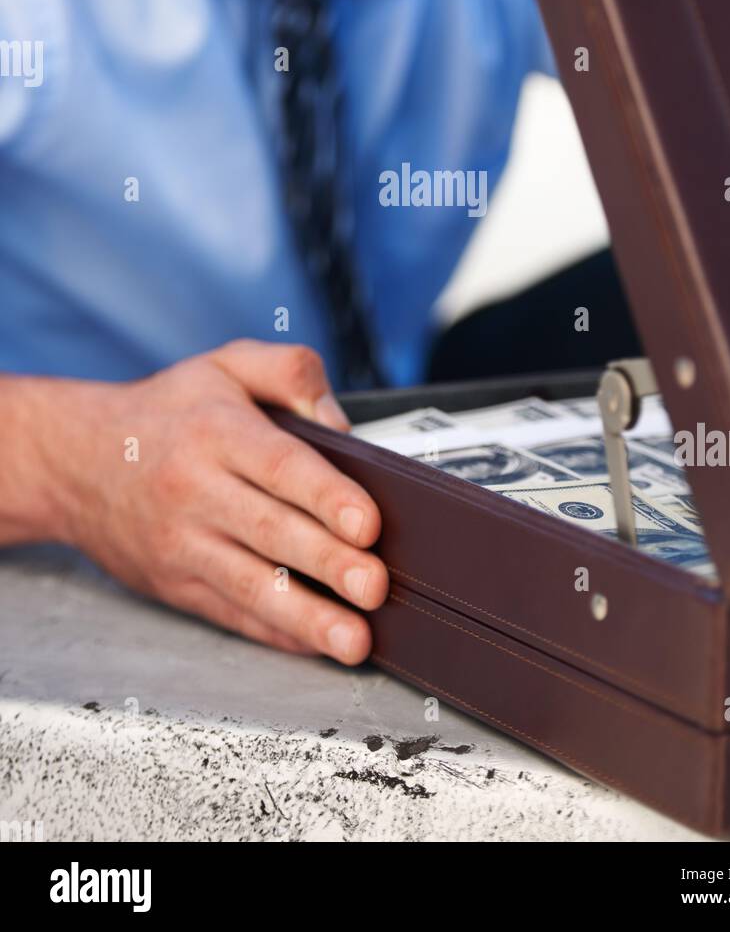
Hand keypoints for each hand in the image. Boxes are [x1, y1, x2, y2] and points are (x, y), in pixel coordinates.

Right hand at [49, 340, 388, 663]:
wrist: (75, 459)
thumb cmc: (166, 413)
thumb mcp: (227, 364)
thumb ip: (292, 373)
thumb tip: (340, 424)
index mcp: (216, 432)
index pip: (279, 465)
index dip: (327, 496)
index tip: (368, 523)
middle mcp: (196, 489)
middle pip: (271, 531)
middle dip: (327, 563)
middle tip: (374, 585)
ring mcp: (182, 544)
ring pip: (250, 585)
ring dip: (306, 616)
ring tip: (353, 638)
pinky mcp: (175, 585)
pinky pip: (230, 614)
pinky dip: (275, 633)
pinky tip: (314, 644)